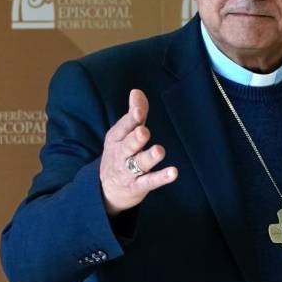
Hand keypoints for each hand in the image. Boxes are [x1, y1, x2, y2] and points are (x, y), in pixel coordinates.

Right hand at [99, 89, 176, 215]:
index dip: (131, 119)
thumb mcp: (123, 134)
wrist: (107, 190)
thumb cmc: (120, 155)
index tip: (138, 111)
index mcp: (116, 139)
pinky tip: (173, 172)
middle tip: (144, 131)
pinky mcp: (137, 186)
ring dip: (149, 157)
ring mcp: (128, 171)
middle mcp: (120, 154)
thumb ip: (134, 114)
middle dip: (135, 138)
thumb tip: (136, 91)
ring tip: (159, 151)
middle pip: (128, 145)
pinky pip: (149, 182)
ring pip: (138, 163)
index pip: (123, 127)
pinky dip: (160, 177)